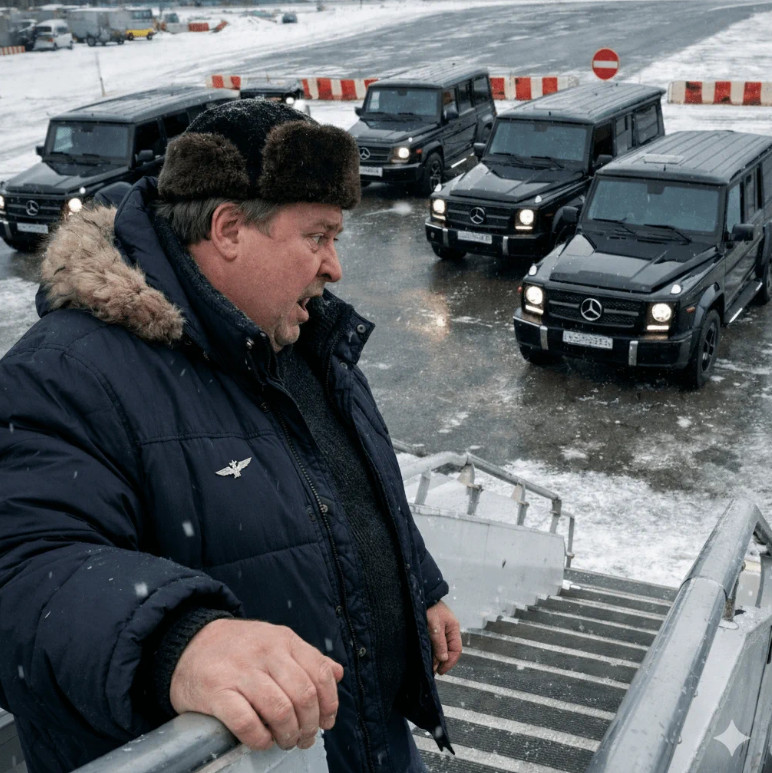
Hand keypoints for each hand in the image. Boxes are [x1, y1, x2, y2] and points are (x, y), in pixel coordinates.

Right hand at [169, 619, 343, 750]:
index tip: (326, 721)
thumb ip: (306, 658)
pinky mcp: (216, 691)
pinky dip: (260, 739)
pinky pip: (247, 723)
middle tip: (304, 737)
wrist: (188, 641)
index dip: (329, 702)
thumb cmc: (238, 648)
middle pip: (304, 695)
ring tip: (284, 740)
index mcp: (284, 639)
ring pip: (280, 710)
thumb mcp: (275, 642)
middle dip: (310, 724)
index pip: (321, 672)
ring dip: (288, 735)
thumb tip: (338, 673)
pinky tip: (261, 741)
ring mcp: (240, 671)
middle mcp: (265, 652)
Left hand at [426, 600, 461, 675]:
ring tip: (429, 667)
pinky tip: (428, 657)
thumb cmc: (429, 608)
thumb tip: (443, 659)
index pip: (456, 650)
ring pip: (442, 648)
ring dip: (437, 658)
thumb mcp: (434, 626)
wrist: (421, 596)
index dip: (449, 662)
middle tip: (433, 672)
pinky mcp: (434, 630)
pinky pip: (436, 644)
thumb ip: (439, 642)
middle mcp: (450, 631)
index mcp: (454, 628)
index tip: (440, 671)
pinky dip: (433, 652)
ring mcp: (442, 630)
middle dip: (442, 662)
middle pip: (449, 651)